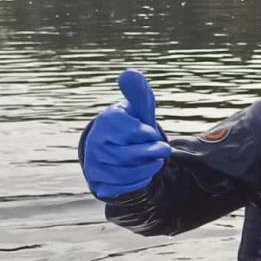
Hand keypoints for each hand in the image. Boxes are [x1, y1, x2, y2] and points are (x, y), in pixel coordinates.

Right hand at [80, 69, 171, 199]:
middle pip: (126, 153)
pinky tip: (146, 173)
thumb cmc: (132, 127)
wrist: (117, 151)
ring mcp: (95, 164)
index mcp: (105, 122)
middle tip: (166, 149)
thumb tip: (129, 74)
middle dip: (151, 151)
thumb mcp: (138, 110)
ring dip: (147, 167)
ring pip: (124, 171)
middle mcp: (95, 143)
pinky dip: (138, 181)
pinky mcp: (99, 183)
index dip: (144, 131)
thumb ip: (138, 94)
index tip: (150, 131)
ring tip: (158, 162)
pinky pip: (120, 186)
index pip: (127, 128)